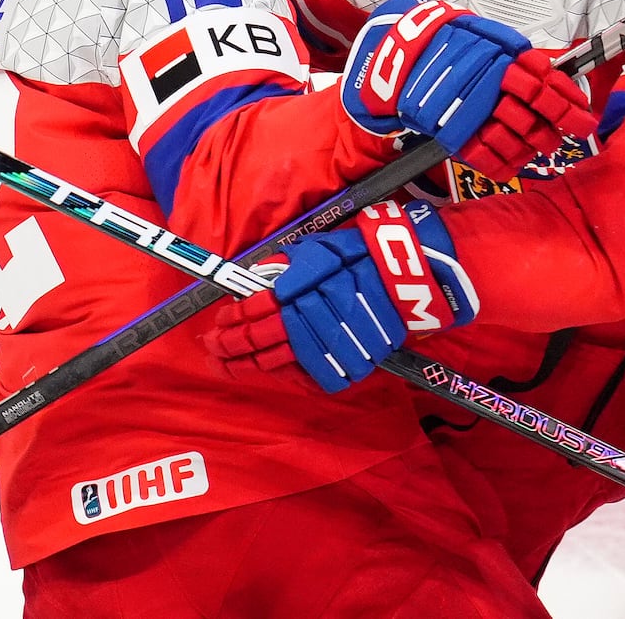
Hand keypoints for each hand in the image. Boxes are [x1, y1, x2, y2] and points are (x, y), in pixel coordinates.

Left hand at [203, 200, 474, 392]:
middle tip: (212, 347)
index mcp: (311, 283)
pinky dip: (289, 375)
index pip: (263, 305)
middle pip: (267, 334)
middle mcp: (323, 313)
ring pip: (284, 358)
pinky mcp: (354, 363)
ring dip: (250, 362)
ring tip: (226, 363)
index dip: (238, 315)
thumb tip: (254, 282)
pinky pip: (314, 376)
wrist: (412, 280)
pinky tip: (267, 371)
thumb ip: (288, 265)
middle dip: (234, 342)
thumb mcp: (322, 248)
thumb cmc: (362, 257)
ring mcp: (339, 341)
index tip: (221, 321)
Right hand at [340, 0, 595, 179]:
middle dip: (553, 132)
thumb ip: (521, 57)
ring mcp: (472, 114)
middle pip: (537, 120)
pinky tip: (510, 162)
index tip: (585, 120)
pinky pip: (486, 159)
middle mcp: (491, 88)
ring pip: (516, 143)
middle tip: (563, 134)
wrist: (403, 55)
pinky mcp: (453, 134)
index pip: (549, 88)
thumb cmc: (450, 43)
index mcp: (504, 59)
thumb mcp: (490, 37)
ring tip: (534, 147)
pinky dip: (501, 164)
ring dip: (530, 149)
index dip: (571, 107)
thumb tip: (555, 77)